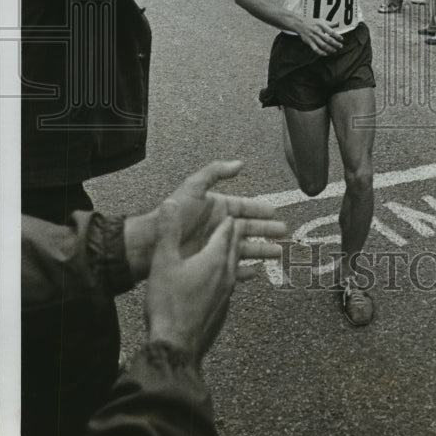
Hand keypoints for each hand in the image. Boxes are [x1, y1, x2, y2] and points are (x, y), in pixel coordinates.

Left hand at [124, 160, 285, 280]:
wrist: (151, 245)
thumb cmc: (172, 217)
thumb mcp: (193, 188)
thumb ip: (215, 172)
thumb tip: (239, 163)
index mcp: (218, 209)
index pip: (245, 209)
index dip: (261, 210)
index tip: (276, 213)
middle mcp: (218, 228)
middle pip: (249, 229)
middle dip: (267, 231)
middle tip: (284, 234)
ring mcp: (215, 248)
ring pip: (245, 249)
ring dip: (261, 250)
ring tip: (278, 254)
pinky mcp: (210, 266)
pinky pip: (232, 269)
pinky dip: (245, 271)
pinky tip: (257, 272)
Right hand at [145, 200, 239, 362]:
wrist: (176, 347)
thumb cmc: (168, 304)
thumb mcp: (163, 263)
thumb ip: (168, 231)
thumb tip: (170, 204)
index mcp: (214, 259)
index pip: (226, 232)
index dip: (227, 221)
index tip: (231, 214)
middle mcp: (226, 274)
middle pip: (235, 248)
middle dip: (238, 235)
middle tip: (242, 226)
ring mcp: (227, 293)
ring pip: (235, 267)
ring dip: (238, 255)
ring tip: (242, 251)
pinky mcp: (222, 309)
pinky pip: (230, 285)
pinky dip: (229, 276)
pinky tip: (225, 281)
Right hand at [297, 18, 343, 55]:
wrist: (300, 24)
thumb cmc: (312, 22)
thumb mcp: (321, 21)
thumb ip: (330, 23)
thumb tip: (338, 23)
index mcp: (321, 25)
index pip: (331, 31)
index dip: (337, 36)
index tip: (341, 39)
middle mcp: (317, 31)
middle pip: (327, 39)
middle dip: (335, 44)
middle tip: (340, 46)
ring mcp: (313, 37)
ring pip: (322, 45)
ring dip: (329, 49)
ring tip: (334, 50)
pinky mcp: (309, 42)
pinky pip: (315, 49)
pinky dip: (321, 52)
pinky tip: (326, 54)